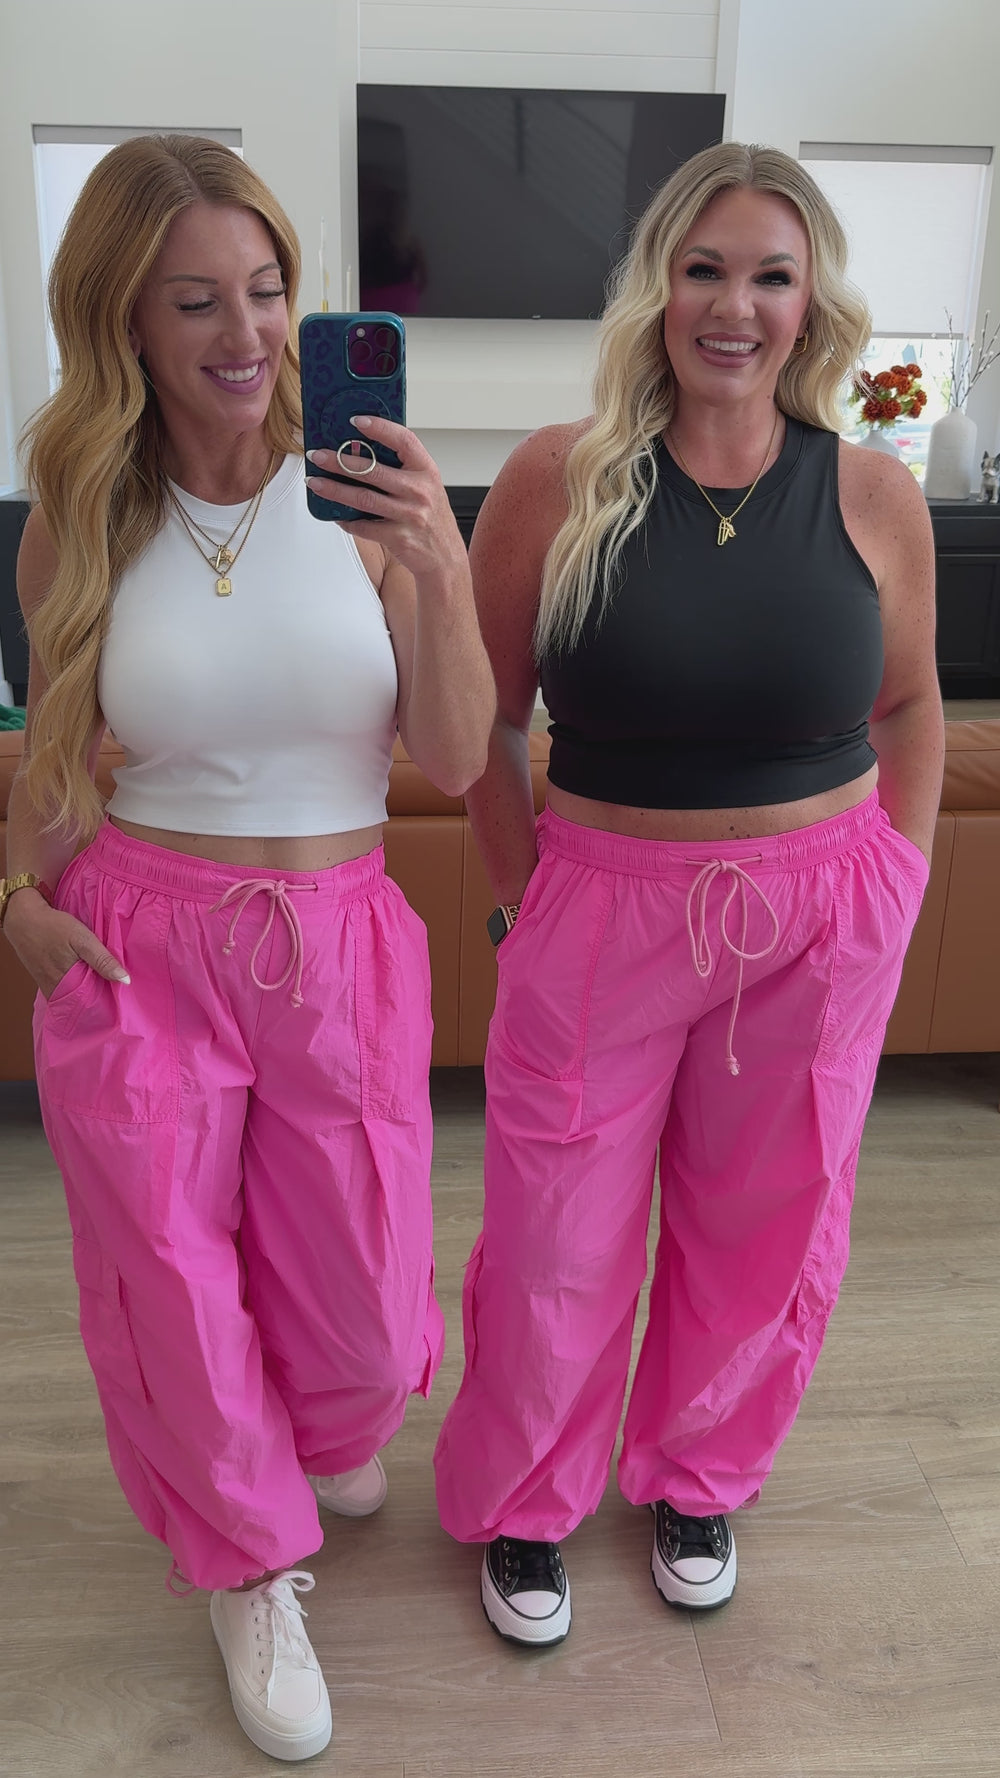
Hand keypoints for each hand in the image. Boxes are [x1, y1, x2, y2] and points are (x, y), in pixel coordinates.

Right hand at [3, 892, 128, 998]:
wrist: (24, 920)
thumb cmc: (53, 927)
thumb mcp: (82, 939)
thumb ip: (102, 960)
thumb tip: (125, 980)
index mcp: (70, 983)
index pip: (95, 1002)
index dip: (110, 1001)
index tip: (124, 998)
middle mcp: (59, 991)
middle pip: (85, 1001)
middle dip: (101, 998)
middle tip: (118, 992)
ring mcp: (51, 988)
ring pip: (75, 996)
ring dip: (90, 992)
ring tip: (106, 986)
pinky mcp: (46, 982)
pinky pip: (66, 990)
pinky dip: (77, 986)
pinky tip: (88, 978)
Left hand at [306, 417, 466, 581]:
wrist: (446, 559)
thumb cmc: (433, 519)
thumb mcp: (427, 487)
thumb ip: (403, 470)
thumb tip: (362, 452)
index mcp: (427, 471)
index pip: (404, 440)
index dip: (380, 427)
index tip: (356, 421)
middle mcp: (420, 491)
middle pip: (373, 470)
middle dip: (339, 461)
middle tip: (318, 456)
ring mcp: (409, 515)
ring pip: (363, 498)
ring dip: (334, 489)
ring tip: (315, 482)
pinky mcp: (398, 537)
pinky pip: (364, 526)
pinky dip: (346, 520)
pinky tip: (335, 513)